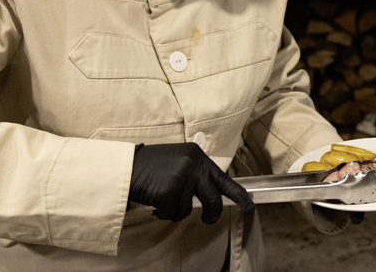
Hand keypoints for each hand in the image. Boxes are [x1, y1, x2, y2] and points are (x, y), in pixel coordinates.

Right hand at [129, 142, 254, 224]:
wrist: (125, 165)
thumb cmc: (152, 166)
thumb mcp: (180, 161)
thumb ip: (197, 173)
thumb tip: (212, 193)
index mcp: (198, 156)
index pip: (225, 179)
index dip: (239, 195)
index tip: (250, 206)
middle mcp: (194, 165)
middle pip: (213, 200)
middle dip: (211, 214)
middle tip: (208, 219)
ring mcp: (182, 178)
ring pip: (188, 210)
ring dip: (175, 210)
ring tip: (163, 198)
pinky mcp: (169, 191)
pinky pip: (172, 213)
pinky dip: (163, 212)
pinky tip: (155, 202)